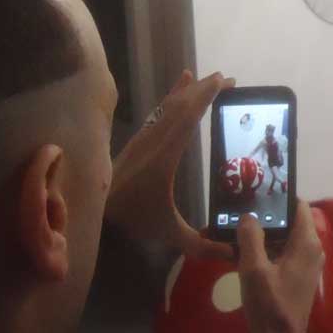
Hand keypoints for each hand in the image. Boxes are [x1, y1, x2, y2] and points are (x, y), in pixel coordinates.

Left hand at [105, 70, 234, 258]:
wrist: (97, 210)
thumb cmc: (135, 218)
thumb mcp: (171, 234)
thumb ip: (202, 245)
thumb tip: (234, 254)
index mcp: (165, 157)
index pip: (188, 119)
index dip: (206, 98)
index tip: (225, 84)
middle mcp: (155, 140)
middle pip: (181, 106)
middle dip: (205, 90)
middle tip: (228, 79)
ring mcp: (146, 137)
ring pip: (170, 105)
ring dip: (191, 90)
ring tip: (210, 79)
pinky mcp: (140, 138)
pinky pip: (160, 111)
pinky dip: (172, 95)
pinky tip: (181, 83)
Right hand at [236, 200, 323, 332]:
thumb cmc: (269, 304)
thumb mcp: (253, 268)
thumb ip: (250, 237)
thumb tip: (248, 216)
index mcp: (307, 243)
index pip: (299, 206)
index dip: (280, 196)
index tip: (259, 190)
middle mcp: (313, 250)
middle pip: (291, 221)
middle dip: (269, 214)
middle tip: (243, 206)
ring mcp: (307, 265)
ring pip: (286, 238)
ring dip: (266, 233)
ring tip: (238, 225)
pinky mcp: (299, 277)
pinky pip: (284, 253)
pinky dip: (268, 248)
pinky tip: (244, 250)